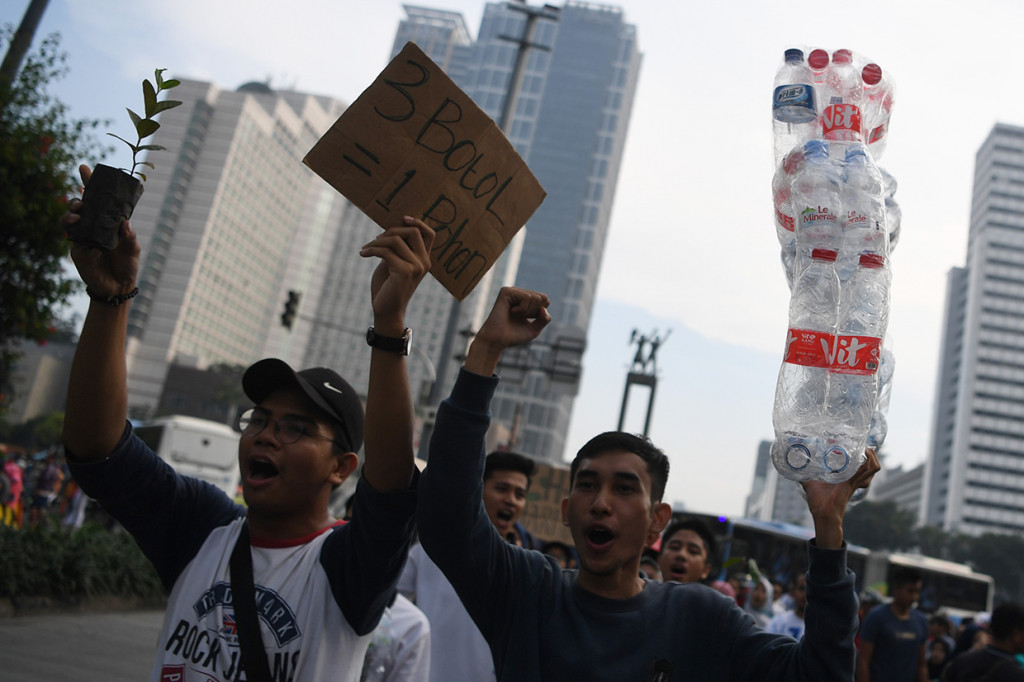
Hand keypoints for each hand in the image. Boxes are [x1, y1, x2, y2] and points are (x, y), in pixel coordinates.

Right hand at [63, 165, 139, 296]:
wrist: (118, 287)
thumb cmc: (127, 265)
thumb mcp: (133, 249)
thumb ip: (129, 236)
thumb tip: (124, 223)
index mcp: (107, 222)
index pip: (97, 200)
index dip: (89, 183)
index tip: (84, 168)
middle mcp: (92, 227)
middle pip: (78, 207)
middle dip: (75, 201)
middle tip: (80, 203)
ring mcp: (83, 238)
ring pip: (69, 220)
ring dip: (70, 216)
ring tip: (77, 217)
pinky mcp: (77, 251)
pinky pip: (72, 240)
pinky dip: (76, 237)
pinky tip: (85, 240)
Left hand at [360, 216, 434, 331]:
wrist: (386, 310)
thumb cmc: (387, 287)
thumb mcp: (392, 263)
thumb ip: (396, 249)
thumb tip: (389, 230)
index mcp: (423, 259)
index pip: (430, 234)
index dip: (418, 222)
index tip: (402, 218)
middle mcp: (424, 262)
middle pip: (413, 231)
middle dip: (392, 230)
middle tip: (376, 238)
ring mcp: (416, 267)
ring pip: (396, 240)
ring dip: (376, 241)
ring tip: (366, 248)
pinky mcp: (404, 272)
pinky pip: (386, 252)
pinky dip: (371, 250)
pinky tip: (363, 254)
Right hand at [465, 287, 550, 375]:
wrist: (497, 340)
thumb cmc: (513, 335)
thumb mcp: (534, 329)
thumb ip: (544, 319)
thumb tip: (544, 308)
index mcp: (525, 299)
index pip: (545, 300)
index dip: (540, 313)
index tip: (526, 319)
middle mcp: (519, 293)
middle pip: (543, 298)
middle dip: (535, 312)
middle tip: (520, 317)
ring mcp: (513, 291)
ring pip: (536, 297)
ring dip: (527, 312)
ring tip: (514, 315)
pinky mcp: (507, 291)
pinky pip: (527, 297)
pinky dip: (522, 309)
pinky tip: (511, 312)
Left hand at [802, 448, 880, 548]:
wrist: (822, 514)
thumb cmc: (819, 502)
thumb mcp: (811, 484)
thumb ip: (805, 476)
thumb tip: (794, 468)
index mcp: (847, 478)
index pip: (862, 466)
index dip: (864, 456)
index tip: (857, 445)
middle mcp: (854, 479)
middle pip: (872, 465)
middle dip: (871, 454)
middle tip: (862, 445)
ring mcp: (854, 482)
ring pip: (873, 467)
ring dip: (871, 457)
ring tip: (863, 449)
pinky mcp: (851, 484)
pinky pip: (864, 472)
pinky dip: (866, 463)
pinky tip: (861, 456)